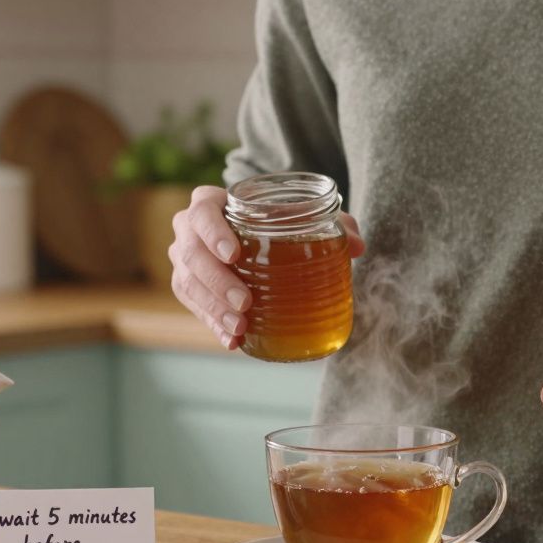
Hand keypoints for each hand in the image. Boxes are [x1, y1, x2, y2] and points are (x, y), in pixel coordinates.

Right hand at [168, 185, 364, 349]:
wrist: (249, 231)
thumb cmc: (275, 219)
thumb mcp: (303, 215)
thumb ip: (333, 223)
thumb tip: (357, 245)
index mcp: (209, 202)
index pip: (202, 213)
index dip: (213, 232)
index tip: (234, 253)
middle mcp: (188, 229)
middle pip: (192, 254)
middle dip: (218, 281)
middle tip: (246, 303)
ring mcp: (185, 259)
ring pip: (188, 283)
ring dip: (214, 308)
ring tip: (241, 326)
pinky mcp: (189, 286)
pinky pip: (194, 306)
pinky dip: (213, 324)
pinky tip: (234, 340)